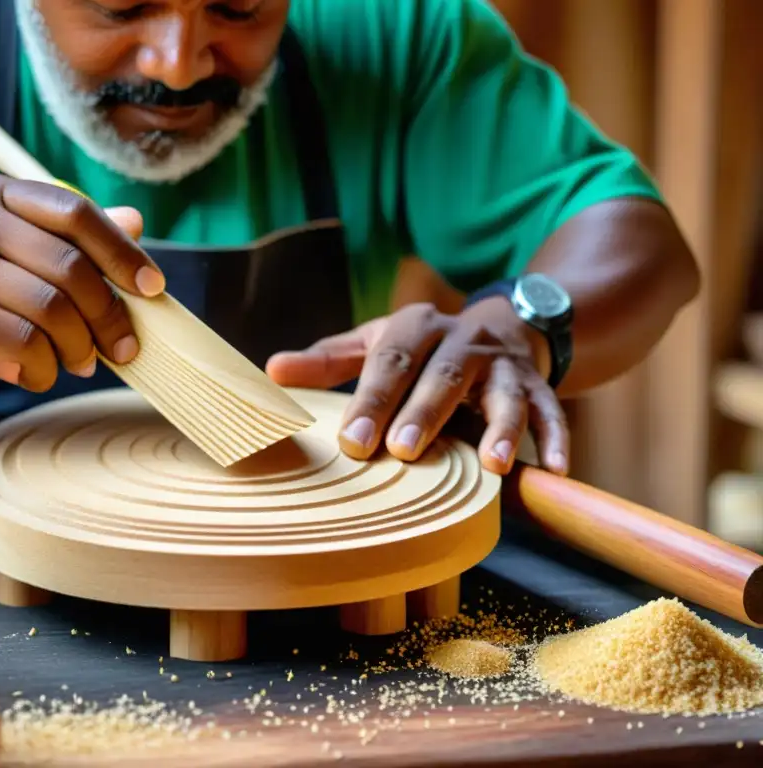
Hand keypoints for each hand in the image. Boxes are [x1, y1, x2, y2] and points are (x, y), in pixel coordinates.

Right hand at [0, 173, 164, 399]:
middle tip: (124, 347)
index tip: (153, 288)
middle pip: (68, 265)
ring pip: (49, 307)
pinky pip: (22, 342)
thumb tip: (134, 220)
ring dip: (79, 346)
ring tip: (82, 362)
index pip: (75, 211)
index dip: (121, 252)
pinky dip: (45, 367)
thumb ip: (74, 239)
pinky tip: (40, 373)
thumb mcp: (24, 258)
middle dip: (108, 313)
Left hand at [265, 300, 568, 474]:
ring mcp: (503, 365)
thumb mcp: (376, 344)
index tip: (352, 440)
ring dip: (500, 428)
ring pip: (504, 394)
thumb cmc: (421, 347)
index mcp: (415, 328)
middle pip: (444, 376)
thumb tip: (270, 371)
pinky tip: (552, 469)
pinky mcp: (537, 386)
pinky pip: (551, 411)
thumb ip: (328, 361)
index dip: (371, 399)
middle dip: (426, 413)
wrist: (501, 323)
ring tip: (492, 464)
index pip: (390, 362)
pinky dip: (555, 439)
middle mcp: (462, 341)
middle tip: (403, 451)